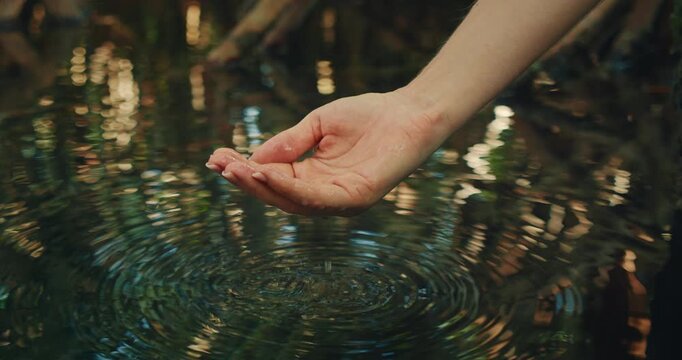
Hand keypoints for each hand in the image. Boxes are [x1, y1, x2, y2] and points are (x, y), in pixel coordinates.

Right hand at [206, 91, 445, 215]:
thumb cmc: (367, 115)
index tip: (215, 156)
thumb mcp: (317, 125)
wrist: (408, 112)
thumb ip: (289, 142)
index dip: (244, 168)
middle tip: (218, 165)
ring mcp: (339, 200)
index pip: (272, 177)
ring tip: (236, 170)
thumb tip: (253, 158)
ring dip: (262, 186)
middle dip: (246, 180)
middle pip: (277, 194)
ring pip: (292, 200)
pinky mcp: (355, 199)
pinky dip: (289, 188)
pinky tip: (265, 175)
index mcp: (313, 175)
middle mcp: (323, 192)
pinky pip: (316, 198)